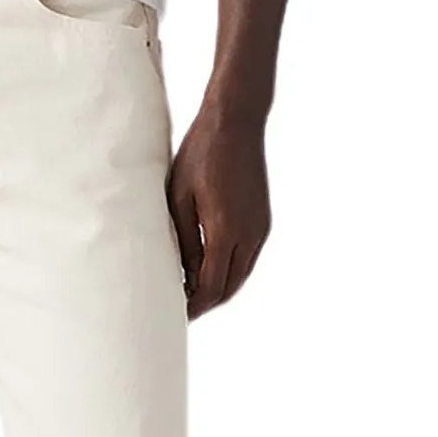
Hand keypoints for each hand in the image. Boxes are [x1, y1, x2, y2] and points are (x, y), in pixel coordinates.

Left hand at [169, 106, 271, 320]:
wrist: (237, 121)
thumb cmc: (201, 154)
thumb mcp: (180, 199)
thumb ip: (184, 241)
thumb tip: (184, 275)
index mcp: (226, 233)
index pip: (210, 288)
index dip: (193, 306)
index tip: (174, 315)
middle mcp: (249, 236)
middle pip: (227, 289)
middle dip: (204, 304)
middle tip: (180, 312)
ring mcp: (260, 229)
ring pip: (239, 277)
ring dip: (217, 291)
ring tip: (191, 295)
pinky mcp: (263, 222)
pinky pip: (247, 260)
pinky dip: (229, 273)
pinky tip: (208, 271)